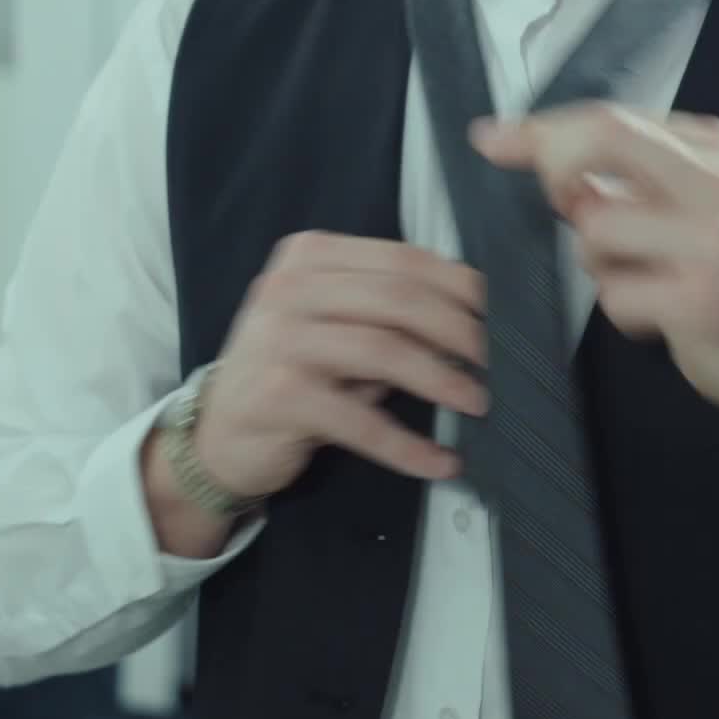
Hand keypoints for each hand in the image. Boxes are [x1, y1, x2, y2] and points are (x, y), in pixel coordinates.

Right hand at [194, 233, 489, 497]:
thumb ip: (388, 311)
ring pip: (384, 350)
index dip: (459, 287)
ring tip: (478, 404)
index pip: (402, 259)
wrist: (218, 432)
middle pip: (399, 298)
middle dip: (460, 330)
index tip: (501, 314)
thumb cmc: (292, 371)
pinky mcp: (277, 396)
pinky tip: (438, 462)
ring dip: (441, 380)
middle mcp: (290, 287)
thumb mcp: (335, 324)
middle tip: (499, 361)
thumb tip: (475, 319)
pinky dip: (406, 445)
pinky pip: (359, 421)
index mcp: (310, 256)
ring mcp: (280, 339)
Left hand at [470, 103, 718, 451]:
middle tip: (555, 207)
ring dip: (598, 266)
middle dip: (553, 168)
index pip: (611, 118)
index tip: (491, 139)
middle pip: (604, 139)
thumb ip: (634, 177)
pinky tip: (659, 319)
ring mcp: (715, 241)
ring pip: (595, 229)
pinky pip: (611, 295)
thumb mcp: (699, 207)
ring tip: (644, 283)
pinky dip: (622, 313)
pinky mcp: (701, 300)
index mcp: (717, 149)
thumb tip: (542, 156)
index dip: (541, 129)